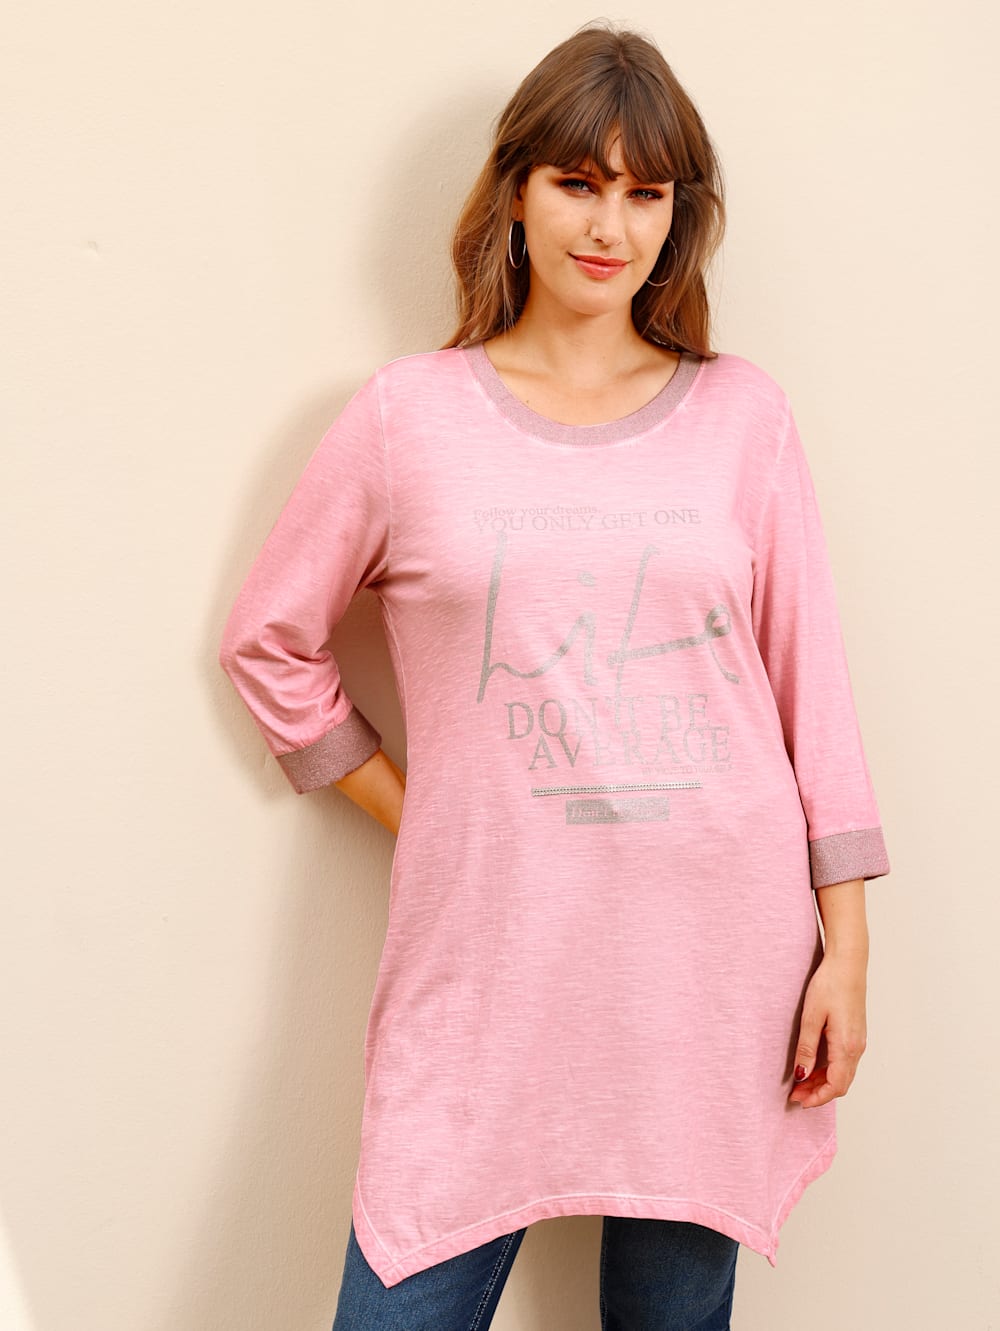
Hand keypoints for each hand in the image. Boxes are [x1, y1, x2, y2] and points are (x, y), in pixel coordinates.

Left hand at [788, 953, 867, 1108]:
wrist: (848, 963)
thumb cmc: (830, 985)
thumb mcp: (811, 1016)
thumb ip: (807, 1048)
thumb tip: (802, 1075)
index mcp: (846, 1046)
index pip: (835, 1085)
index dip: (817, 1098)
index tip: (798, 1101)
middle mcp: (857, 1047)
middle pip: (841, 1083)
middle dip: (819, 1094)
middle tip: (796, 1095)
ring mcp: (859, 1041)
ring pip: (844, 1073)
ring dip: (824, 1083)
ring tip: (801, 1083)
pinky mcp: (856, 1034)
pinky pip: (845, 1062)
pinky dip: (830, 1071)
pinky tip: (814, 1066)